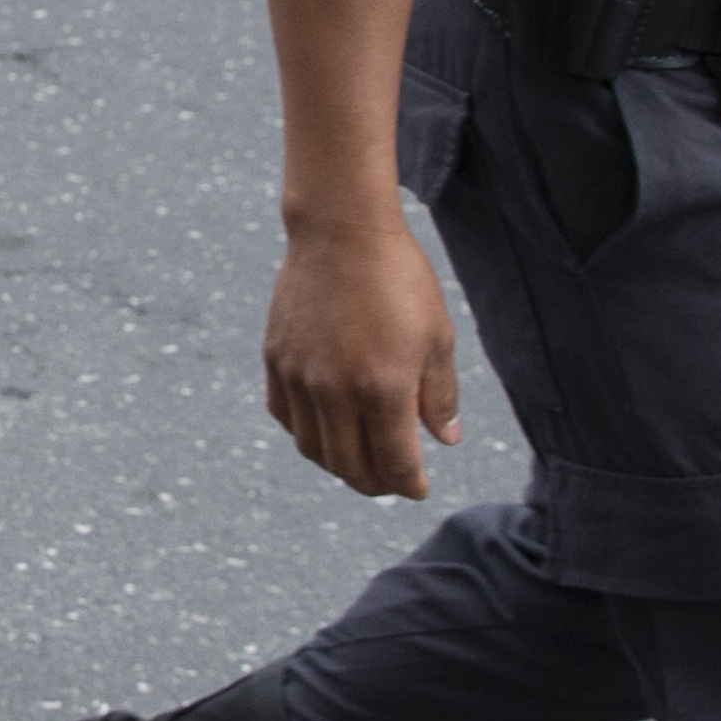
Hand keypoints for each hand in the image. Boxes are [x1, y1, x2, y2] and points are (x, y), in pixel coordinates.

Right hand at [261, 215, 460, 501]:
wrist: (341, 231)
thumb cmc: (399, 279)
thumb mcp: (437, 337)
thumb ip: (440, 395)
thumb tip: (443, 440)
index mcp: (385, 388)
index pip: (395, 463)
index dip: (410, 485)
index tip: (419, 489)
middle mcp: (336, 391)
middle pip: (349, 467)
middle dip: (375, 484)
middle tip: (391, 481)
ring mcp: (301, 377)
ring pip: (313, 449)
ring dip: (338, 464)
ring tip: (359, 459)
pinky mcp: (277, 361)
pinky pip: (286, 417)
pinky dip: (307, 433)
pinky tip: (326, 426)